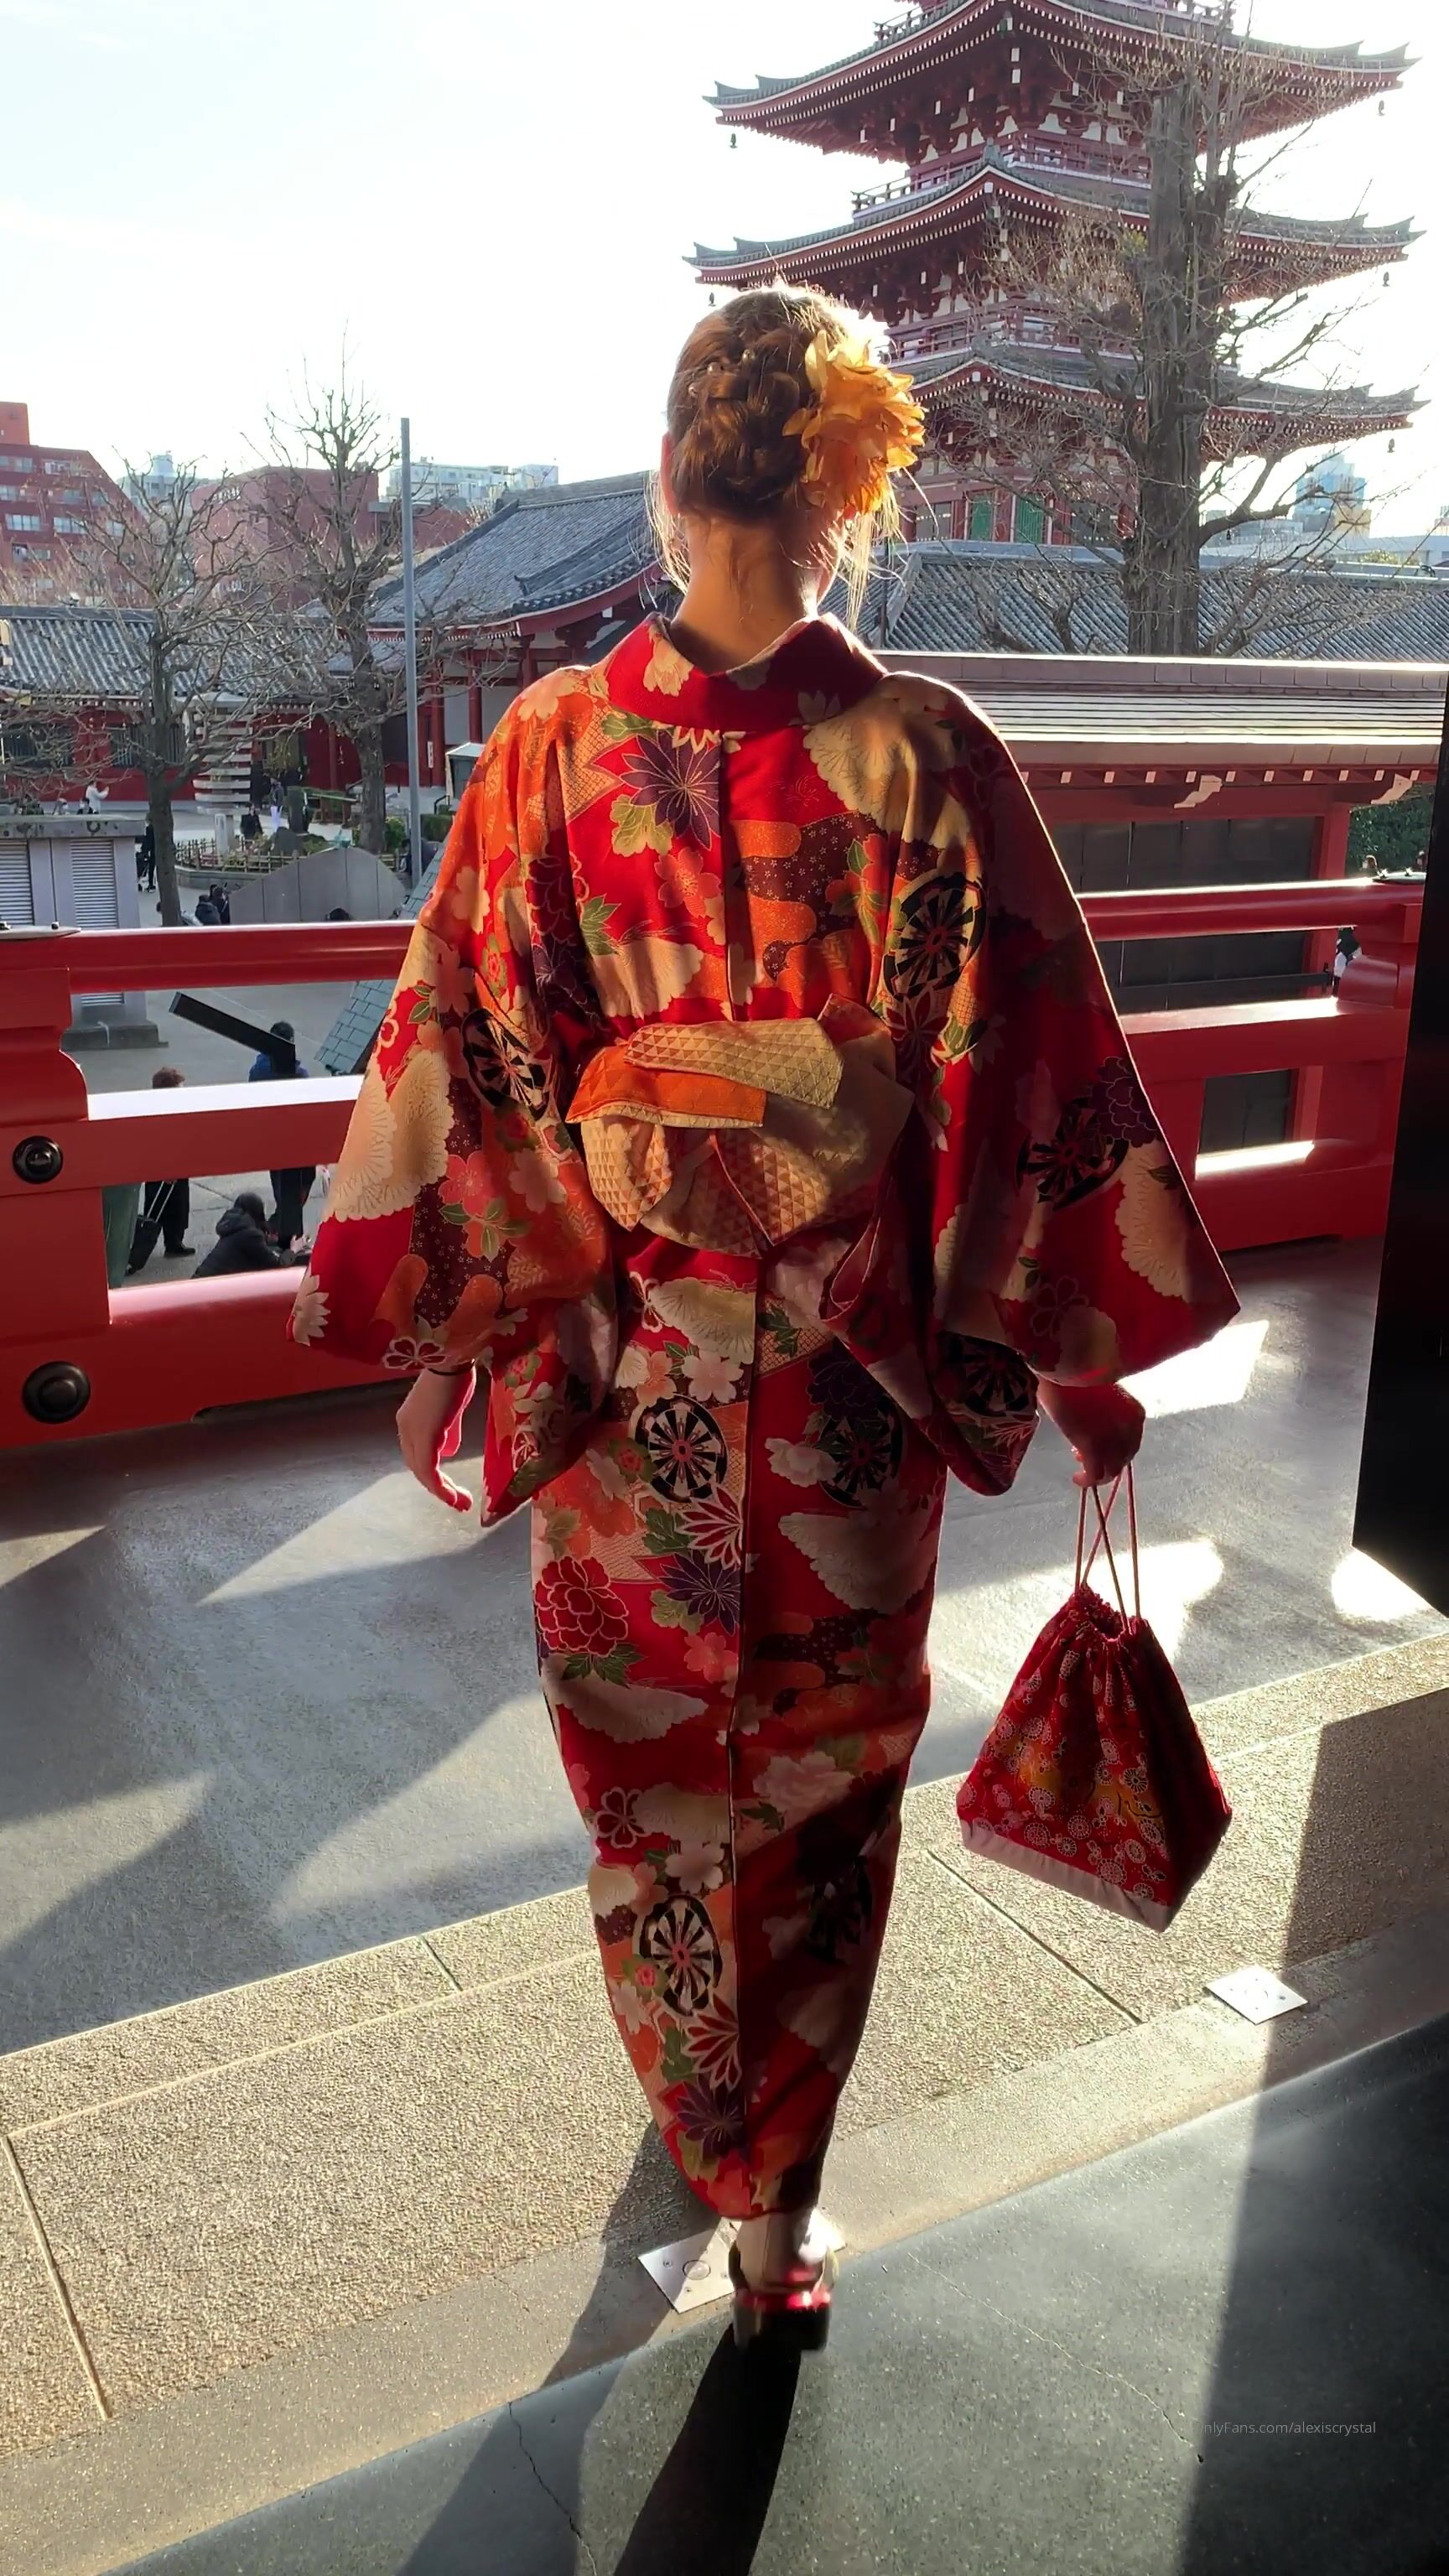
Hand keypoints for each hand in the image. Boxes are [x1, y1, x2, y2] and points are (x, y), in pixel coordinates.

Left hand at [396, 1366, 476, 1512]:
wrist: (453, 1359)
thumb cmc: (455, 1376)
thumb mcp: (451, 1408)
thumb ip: (448, 1431)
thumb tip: (449, 1450)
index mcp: (409, 1421)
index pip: (418, 1455)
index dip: (434, 1474)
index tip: (452, 1488)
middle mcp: (405, 1429)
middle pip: (418, 1467)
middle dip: (439, 1488)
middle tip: (460, 1502)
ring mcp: (413, 1433)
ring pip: (423, 1472)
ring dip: (442, 1492)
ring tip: (461, 1504)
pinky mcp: (425, 1437)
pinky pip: (430, 1471)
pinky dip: (441, 1488)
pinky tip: (453, 1497)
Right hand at [1038, 1380, 1144, 1489]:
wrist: (1065, 1365)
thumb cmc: (1079, 1372)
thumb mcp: (1104, 1396)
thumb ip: (1105, 1411)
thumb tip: (1092, 1421)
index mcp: (1135, 1414)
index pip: (1132, 1442)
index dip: (1117, 1449)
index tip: (1099, 1445)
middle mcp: (1129, 1429)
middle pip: (1124, 1458)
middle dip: (1107, 1462)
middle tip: (1085, 1457)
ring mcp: (1112, 1440)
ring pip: (1112, 1470)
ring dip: (1098, 1475)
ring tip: (1081, 1472)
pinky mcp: (1093, 1448)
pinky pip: (1095, 1475)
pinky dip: (1087, 1481)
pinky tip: (1077, 1479)